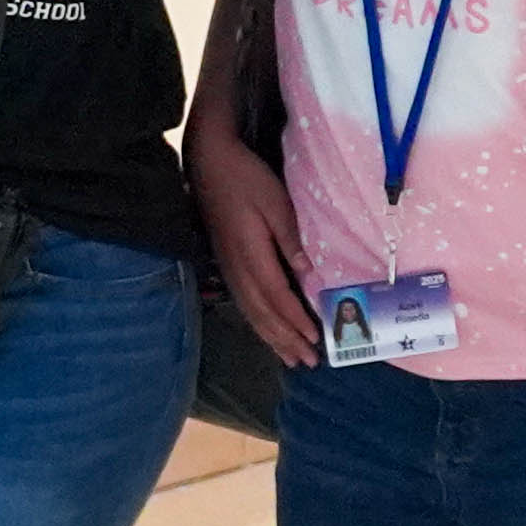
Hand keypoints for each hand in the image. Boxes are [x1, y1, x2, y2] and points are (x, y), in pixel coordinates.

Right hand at [190, 118, 319, 368]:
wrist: (210, 164)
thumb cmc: (246, 179)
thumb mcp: (275, 202)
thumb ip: (290, 238)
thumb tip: (308, 274)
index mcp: (251, 254)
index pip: (277, 296)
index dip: (296, 320)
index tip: (316, 338)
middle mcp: (238, 268)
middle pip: (263, 314)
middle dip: (287, 340)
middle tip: (309, 361)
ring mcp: (229, 268)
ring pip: (252, 313)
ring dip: (273, 338)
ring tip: (292, 358)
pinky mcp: (227, 264)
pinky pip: (244, 303)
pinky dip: (259, 324)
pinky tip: (269, 332)